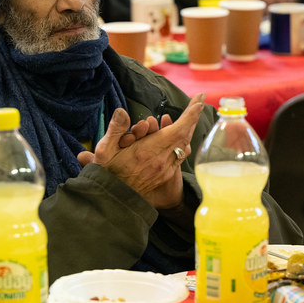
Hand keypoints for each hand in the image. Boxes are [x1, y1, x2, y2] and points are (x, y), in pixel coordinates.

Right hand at [82, 93, 205, 208]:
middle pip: (185, 135)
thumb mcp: (104, 151)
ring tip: (189, 116)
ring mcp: (165, 168)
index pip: (177, 130)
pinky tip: (180, 136)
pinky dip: (182, 141)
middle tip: (197, 102)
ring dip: (187, 129)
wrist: (115, 201)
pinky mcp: (165, 174)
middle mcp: (162, 160)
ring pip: (183, 145)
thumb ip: (115, 129)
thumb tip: (123, 111)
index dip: (190, 114)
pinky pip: (179, 154)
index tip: (199, 101)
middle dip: (192, 117)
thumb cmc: (108, 175)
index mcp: (148, 152)